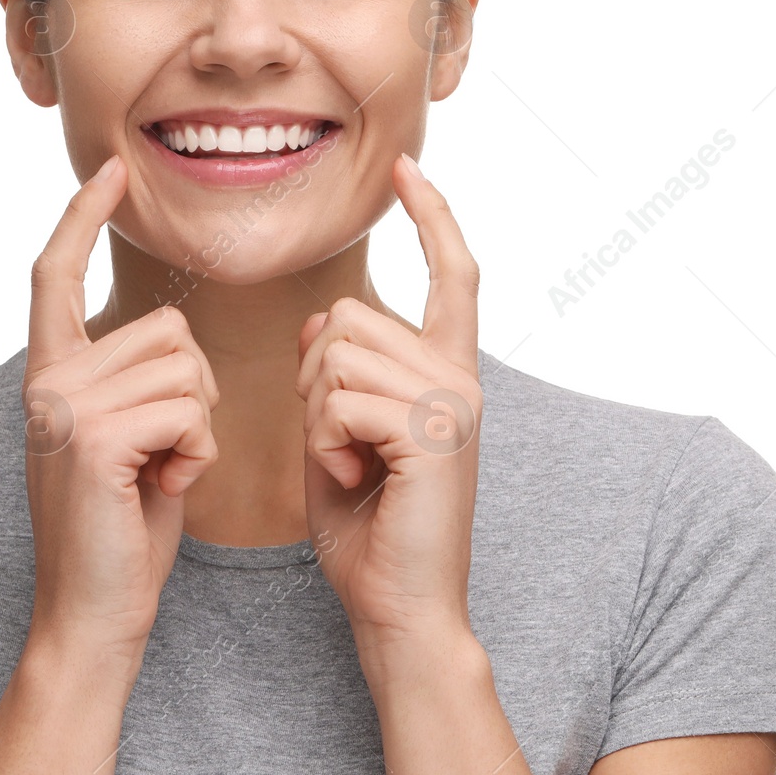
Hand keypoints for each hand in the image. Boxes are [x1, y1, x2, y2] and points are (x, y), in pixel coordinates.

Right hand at [22, 154, 221, 658]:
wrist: (93, 615)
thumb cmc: (122, 531)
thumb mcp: (126, 440)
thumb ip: (133, 383)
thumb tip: (174, 338)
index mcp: (51, 374)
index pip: (54, 273)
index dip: (81, 217)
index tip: (111, 172)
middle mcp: (48, 379)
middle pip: (169, 330)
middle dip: (196, 393)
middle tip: (165, 456)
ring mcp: (65, 405)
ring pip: (187, 368)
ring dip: (199, 427)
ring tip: (161, 474)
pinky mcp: (95, 438)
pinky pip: (189, 408)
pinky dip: (198, 452)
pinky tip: (166, 487)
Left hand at [295, 152, 482, 656]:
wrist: (398, 607)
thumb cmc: (367, 530)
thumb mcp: (336, 437)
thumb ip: (334, 378)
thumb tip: (322, 322)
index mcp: (447, 371)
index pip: (453, 272)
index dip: (431, 215)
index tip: (405, 167)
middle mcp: (462, 376)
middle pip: (348, 317)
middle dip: (313, 378)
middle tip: (337, 444)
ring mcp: (455, 400)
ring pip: (337, 354)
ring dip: (316, 416)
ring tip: (347, 466)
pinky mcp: (435, 431)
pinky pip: (341, 398)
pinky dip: (324, 443)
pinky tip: (350, 479)